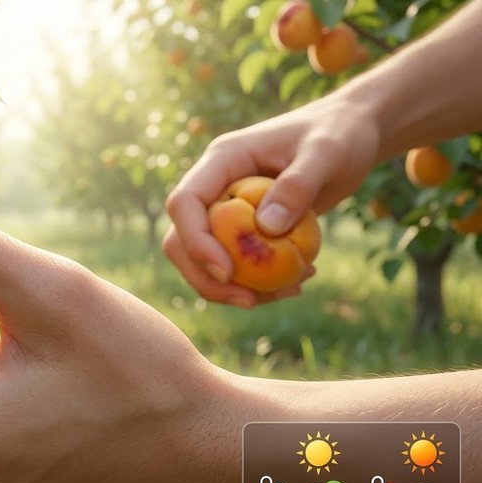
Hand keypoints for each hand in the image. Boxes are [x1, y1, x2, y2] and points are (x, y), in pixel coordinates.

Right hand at [163, 97, 380, 307]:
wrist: (351, 134)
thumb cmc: (340, 133)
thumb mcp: (327, 153)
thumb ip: (298, 185)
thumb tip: (267, 228)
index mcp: (221, 160)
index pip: (184, 203)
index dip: (196, 241)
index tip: (228, 272)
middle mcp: (214, 186)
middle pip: (181, 240)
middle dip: (206, 278)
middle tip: (250, 301)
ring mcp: (225, 209)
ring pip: (203, 260)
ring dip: (234, 288)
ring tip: (291, 290)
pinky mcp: (242, 228)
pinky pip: (234, 264)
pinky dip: (258, 283)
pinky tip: (298, 281)